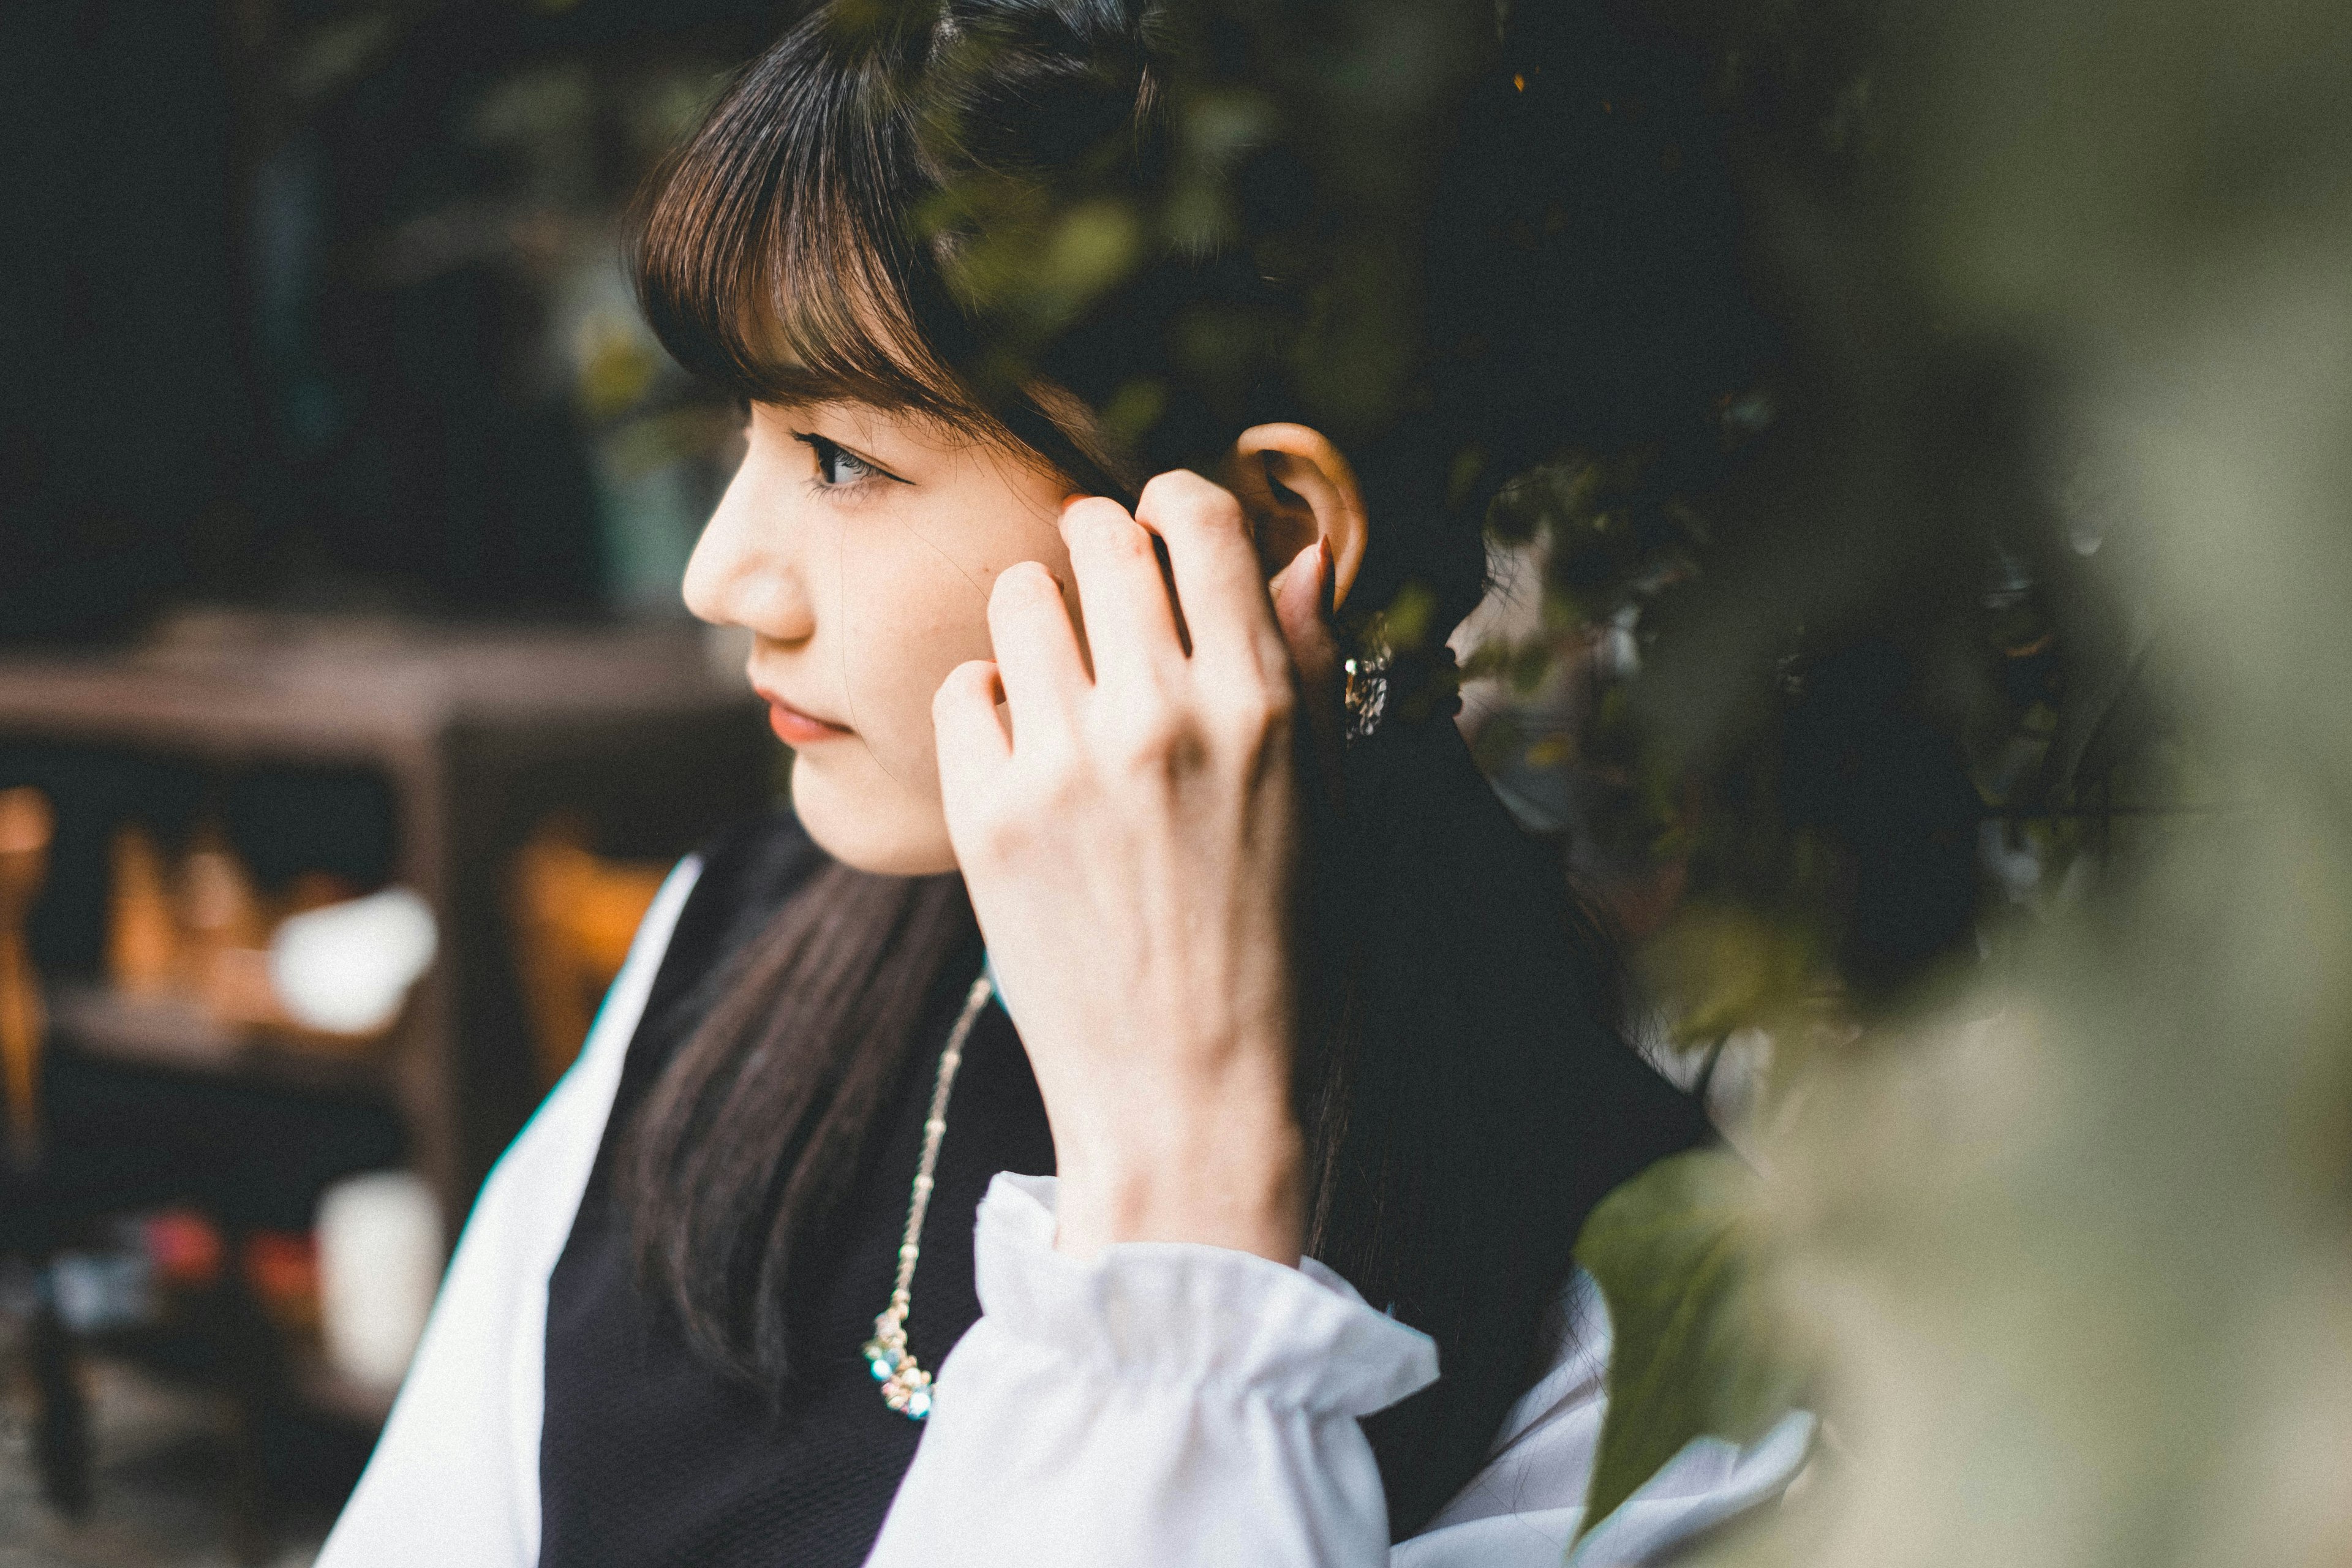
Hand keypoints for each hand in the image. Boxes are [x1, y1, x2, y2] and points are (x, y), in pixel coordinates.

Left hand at [932, 471, 1336, 1262]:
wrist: (1189, 1107)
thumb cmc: (1281, 966)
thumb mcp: (1329, 814)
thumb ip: (1308, 676)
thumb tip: (1297, 560)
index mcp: (1263, 708)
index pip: (1203, 521)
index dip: (1179, 507)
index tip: (1169, 531)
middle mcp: (1162, 715)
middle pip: (1101, 537)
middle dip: (1104, 548)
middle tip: (1108, 598)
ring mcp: (1065, 764)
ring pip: (1019, 595)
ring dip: (1041, 620)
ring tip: (1064, 682)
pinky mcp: (987, 816)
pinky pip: (965, 690)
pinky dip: (991, 708)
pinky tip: (1025, 757)